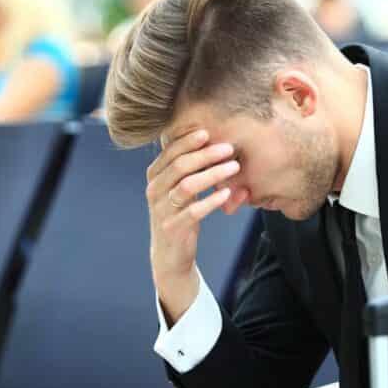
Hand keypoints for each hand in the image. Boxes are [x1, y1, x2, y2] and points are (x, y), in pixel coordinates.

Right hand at [145, 129, 248, 322]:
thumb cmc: (180, 214)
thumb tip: (215, 141)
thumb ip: (191, 168)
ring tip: (234, 167)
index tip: (210, 132)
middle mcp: (154, 190)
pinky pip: (193, 212)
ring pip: (187, 186)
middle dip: (206, 154)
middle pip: (179, 166)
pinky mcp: (172, 228)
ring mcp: (161, 210)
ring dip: (212, 174)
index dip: (189, 140)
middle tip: (229, 148)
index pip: (170, 152)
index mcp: (155, 176)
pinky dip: (211, 201)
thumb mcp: (181, 188)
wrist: (171, 255)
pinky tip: (227, 194)